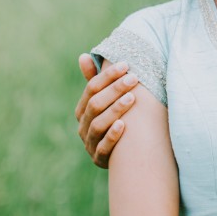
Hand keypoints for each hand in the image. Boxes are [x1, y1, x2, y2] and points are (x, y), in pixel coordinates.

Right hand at [75, 53, 137, 167]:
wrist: (123, 154)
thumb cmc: (115, 119)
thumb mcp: (106, 100)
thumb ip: (96, 80)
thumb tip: (83, 56)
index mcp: (83, 110)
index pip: (91, 89)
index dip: (107, 76)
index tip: (126, 65)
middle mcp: (83, 126)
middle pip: (95, 105)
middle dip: (114, 90)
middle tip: (133, 78)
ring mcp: (90, 143)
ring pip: (97, 125)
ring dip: (114, 110)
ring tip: (131, 98)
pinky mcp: (99, 159)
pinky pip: (103, 148)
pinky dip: (112, 136)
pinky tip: (123, 125)